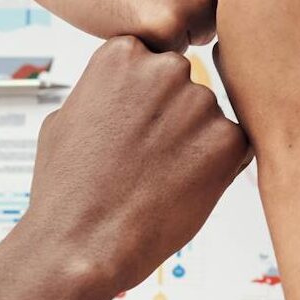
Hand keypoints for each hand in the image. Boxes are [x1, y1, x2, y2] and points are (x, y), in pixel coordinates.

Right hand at [0, 37, 250, 299]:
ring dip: (193, 143)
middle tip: (146, 158)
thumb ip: (104, 90)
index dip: (143, 99)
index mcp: (123, 53)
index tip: (130, 126)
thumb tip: (123, 87)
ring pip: (207, 118)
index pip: (152, 59)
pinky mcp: (229, 141)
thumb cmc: (67, 188)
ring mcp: (200, 103)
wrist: (82, 246)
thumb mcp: (66, 116)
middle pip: (183, 84)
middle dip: (172, 116)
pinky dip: (216, 169)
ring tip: (157, 180)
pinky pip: (233, 147)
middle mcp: (165, 69)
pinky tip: (181, 191)